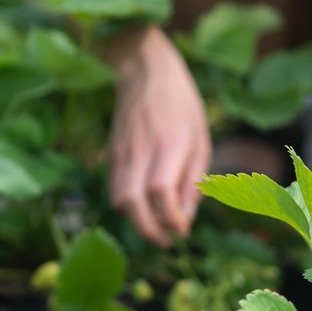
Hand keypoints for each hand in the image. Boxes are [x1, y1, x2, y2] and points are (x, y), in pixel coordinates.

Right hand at [107, 28, 211, 246]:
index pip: (161, 190)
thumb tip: (186, 217)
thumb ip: (195, 177)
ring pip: (118, 199)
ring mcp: (122, 150)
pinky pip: (114, 188)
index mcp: (170, 140)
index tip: (183, 229)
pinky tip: (144, 209)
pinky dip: (128, 207)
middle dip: (149, 230)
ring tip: (157, 228)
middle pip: (132, 201)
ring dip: (136, 222)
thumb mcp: (201, 136)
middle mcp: (142, 148)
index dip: (170, 218)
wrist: (142, 70)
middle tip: (167, 240)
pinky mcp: (111, 153)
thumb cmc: (181, 103)